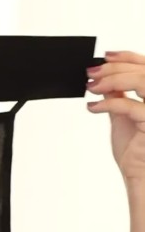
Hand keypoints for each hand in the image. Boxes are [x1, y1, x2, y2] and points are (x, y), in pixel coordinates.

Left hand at [86, 50, 144, 183]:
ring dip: (113, 80)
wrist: (138, 174)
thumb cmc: (135, 149)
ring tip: (93, 87)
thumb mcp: (122, 114)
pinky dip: (108, 103)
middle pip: (143, 71)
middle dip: (114, 68)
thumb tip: (105, 78)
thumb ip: (117, 94)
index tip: (105, 56)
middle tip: (91, 74)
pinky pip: (129, 106)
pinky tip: (93, 107)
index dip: (127, 57)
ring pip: (141, 81)